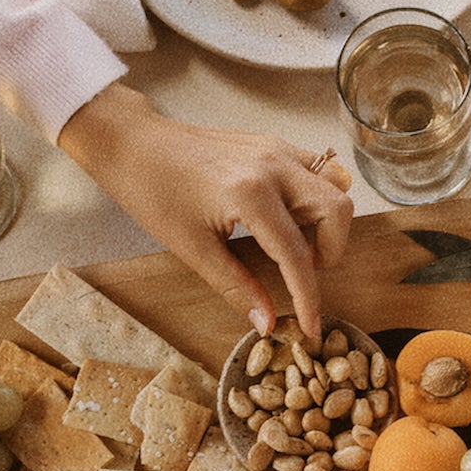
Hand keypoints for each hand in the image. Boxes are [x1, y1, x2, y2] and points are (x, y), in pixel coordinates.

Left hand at [59, 83, 353, 337]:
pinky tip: (287, 217)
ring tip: (295, 243)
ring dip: (327, 221)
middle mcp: (273, 166)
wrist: (133, 144)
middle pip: (337, 211)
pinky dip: (316, 197)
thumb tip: (266, 323)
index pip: (297, 255)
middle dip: (330, 251)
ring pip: (336, 185)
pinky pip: (317, 169)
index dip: (308, 298)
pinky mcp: (272, 143)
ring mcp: (276, 149)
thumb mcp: (193, 248)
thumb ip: (236, 287)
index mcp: (251, 195)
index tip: (311, 327)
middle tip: (302, 271)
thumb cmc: (153, 192)